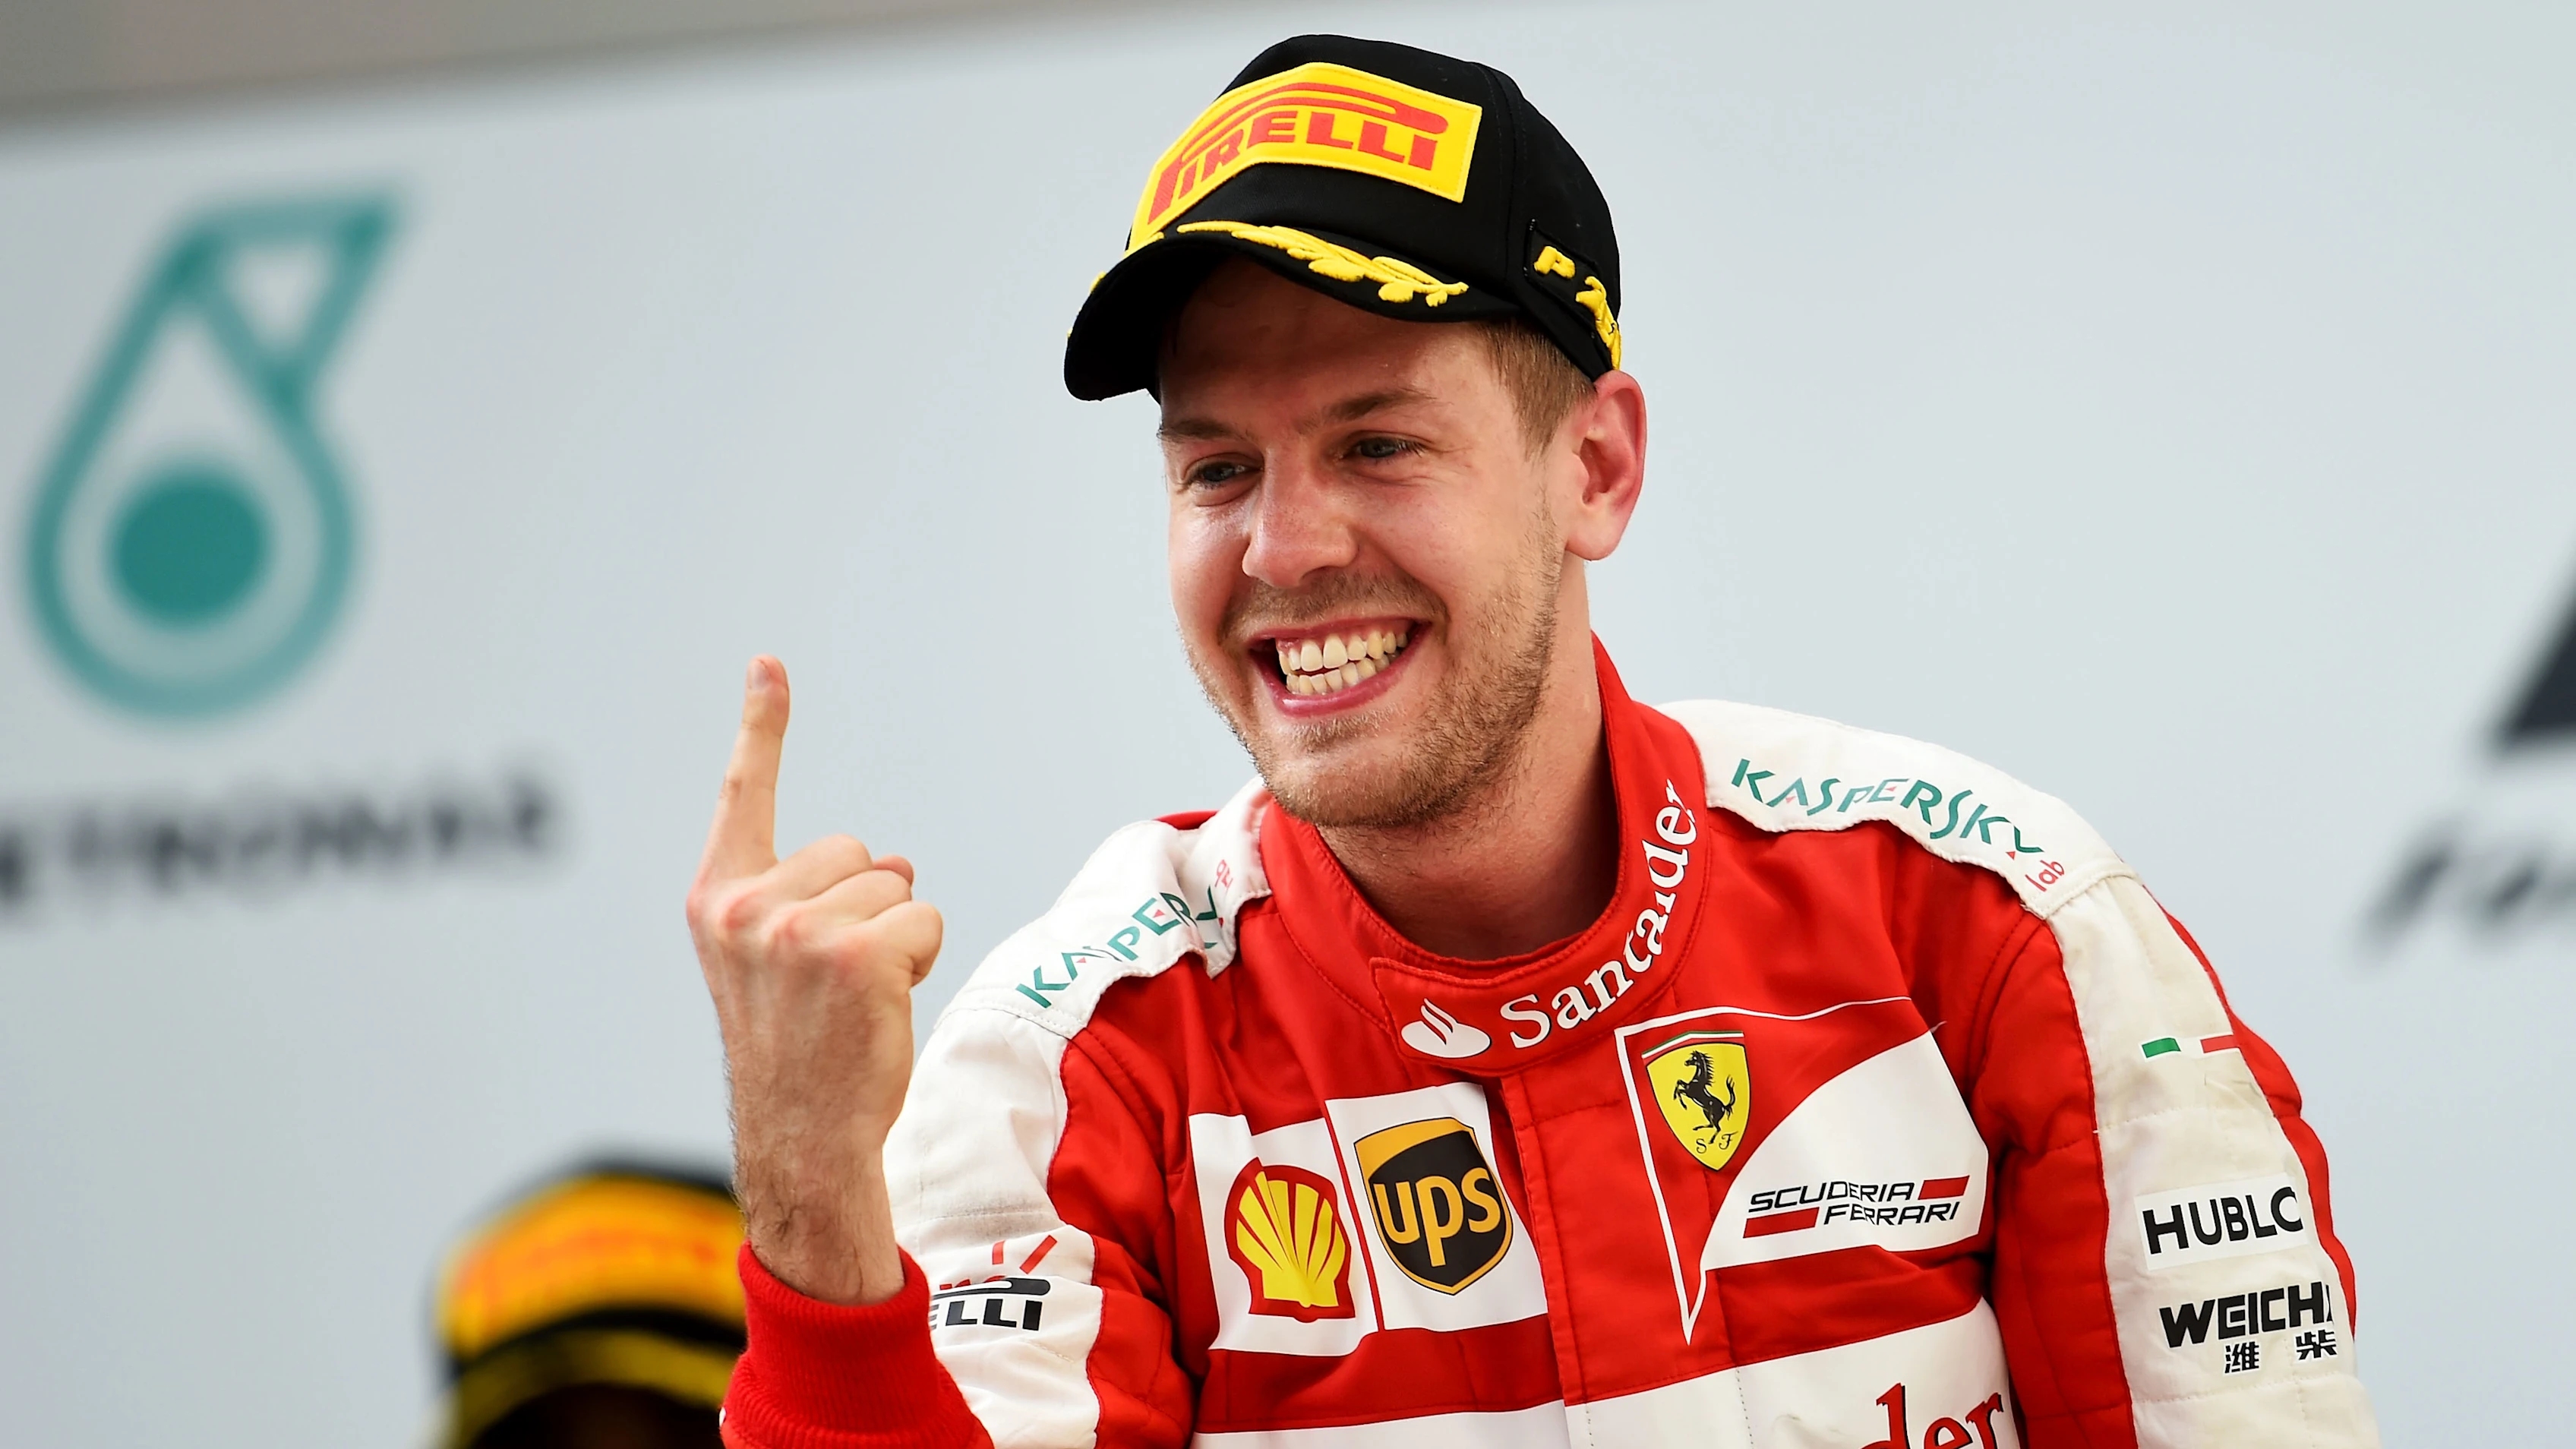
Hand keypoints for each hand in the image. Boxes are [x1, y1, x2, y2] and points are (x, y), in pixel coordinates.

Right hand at [685, 657, 942, 1303]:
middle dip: (866, 907)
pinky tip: (879, 1011)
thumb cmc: (801, 1055)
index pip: (744, 795)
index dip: (762, 726)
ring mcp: (797, 930)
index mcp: (717, 901)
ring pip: (895, 888)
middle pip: (856, 852)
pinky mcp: (854, 955)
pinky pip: (925, 920)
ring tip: (853, 1003)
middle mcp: (746, 906)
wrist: (803, 1142)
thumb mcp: (775, 966)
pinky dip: (921, 961)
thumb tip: (891, 859)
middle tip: (833, 986)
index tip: (769, 663)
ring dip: (896, 940)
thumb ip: (810, 900)